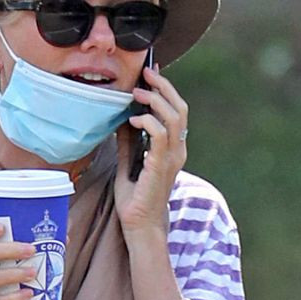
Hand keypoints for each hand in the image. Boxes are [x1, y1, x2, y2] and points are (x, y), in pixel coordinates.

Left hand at [115, 64, 188, 237]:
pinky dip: (147, 122)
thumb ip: (128, 142)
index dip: (166, 89)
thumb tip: (120, 119)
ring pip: (173, 117)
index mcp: (173, 148)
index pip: (176, 111)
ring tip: (137, 94)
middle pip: (180, 108)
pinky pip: (160, 135)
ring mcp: (172, 158)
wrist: (139, 226)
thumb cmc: (136, 200)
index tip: (150, 73)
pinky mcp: (161, 166)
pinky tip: (132, 121)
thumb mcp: (128, 163)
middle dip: (163, 86)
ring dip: (155, 100)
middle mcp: (177, 151)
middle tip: (146, 74)